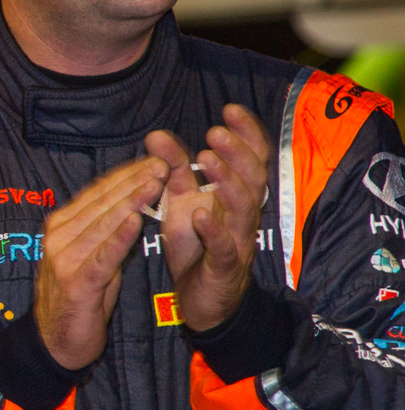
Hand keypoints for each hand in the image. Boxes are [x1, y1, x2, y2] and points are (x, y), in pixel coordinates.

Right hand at [36, 155, 167, 368]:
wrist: (56, 344)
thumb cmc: (79, 301)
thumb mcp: (92, 259)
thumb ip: (106, 233)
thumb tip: (133, 205)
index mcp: (60, 228)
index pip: (96, 193)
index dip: (125, 175)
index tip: (152, 160)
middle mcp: (58, 238)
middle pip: (100, 203)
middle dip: (133, 181)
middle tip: (161, 163)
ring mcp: (64, 260)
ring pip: (103, 224)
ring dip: (131, 201)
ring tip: (155, 183)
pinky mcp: (76, 284)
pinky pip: (102, 256)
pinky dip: (120, 237)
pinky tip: (137, 220)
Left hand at [145, 104, 270, 330]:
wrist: (201, 300)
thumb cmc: (195, 245)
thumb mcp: (181, 201)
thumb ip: (172, 168)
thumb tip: (155, 134)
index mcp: (234, 195)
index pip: (253, 158)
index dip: (247, 133)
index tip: (230, 109)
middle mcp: (242, 215)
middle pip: (253, 178)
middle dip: (238, 152)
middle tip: (215, 131)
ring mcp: (236, 241)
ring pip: (244, 209)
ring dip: (227, 183)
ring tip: (208, 161)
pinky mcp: (223, 268)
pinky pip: (224, 248)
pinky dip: (214, 231)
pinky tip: (200, 216)